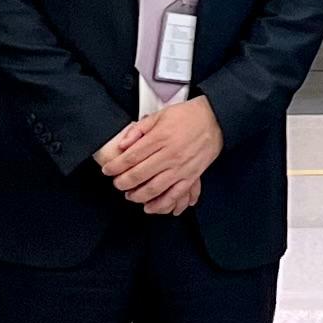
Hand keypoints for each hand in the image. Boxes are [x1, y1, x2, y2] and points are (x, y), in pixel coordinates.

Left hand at [98, 99, 224, 217]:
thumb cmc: (188, 116)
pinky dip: (161, 204)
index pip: (131, 156)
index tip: (108, 170)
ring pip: (154, 188)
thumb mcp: (160, 115)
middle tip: (117, 184)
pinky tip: (151, 207)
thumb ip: (139, 130)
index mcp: (160, 138)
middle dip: (123, 183)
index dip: (116, 166)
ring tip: (130, 195)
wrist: (214, 120)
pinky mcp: (191, 176)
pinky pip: (175, 195)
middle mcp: (169, 154)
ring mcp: (181, 167)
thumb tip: (123, 144)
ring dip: (138, 195)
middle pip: (139, 174)